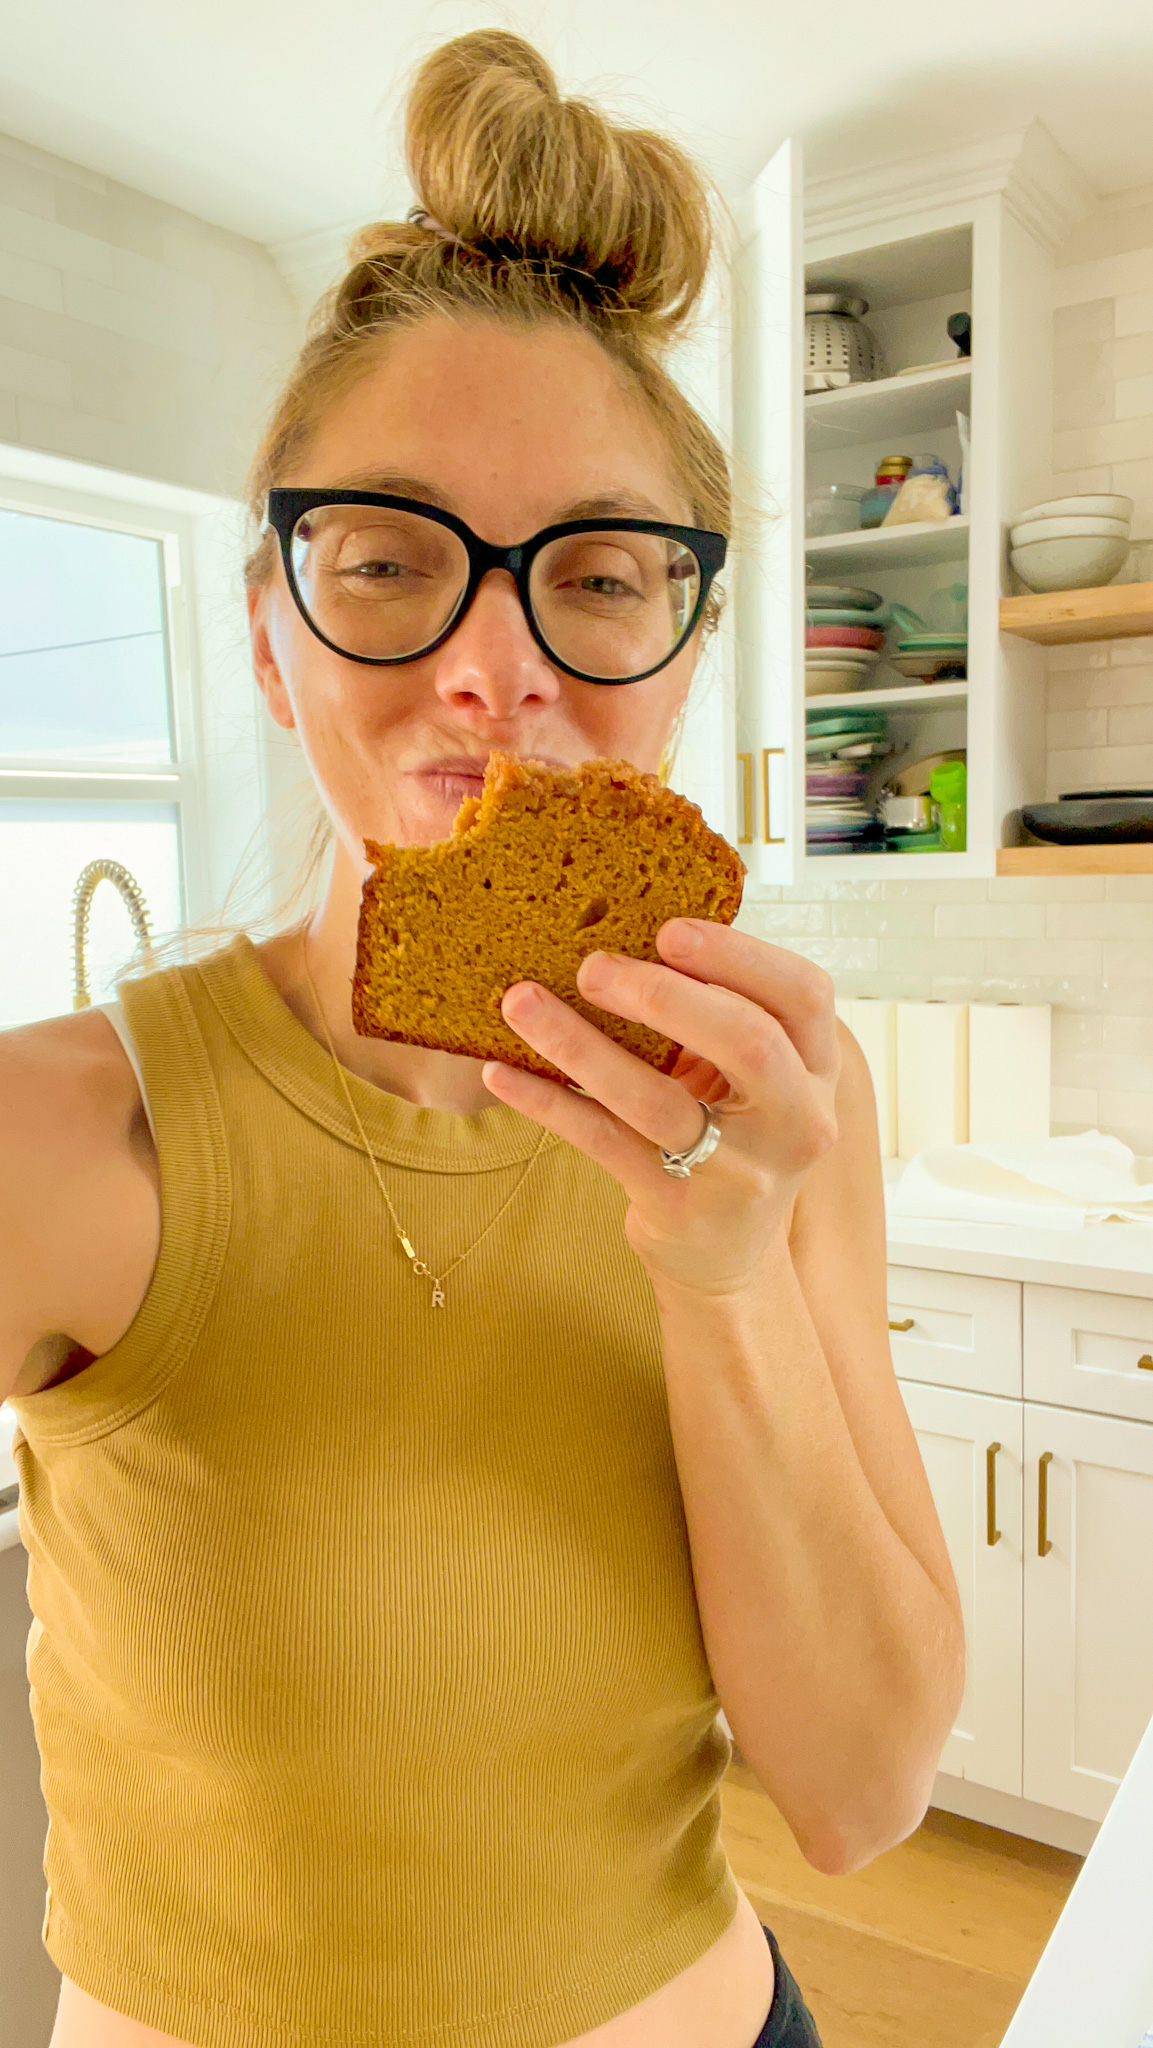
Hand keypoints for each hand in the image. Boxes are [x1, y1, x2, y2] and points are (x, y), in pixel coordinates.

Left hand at [481, 919, 841, 1297]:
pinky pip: (603, 1142)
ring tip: (521, 1003)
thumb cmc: (729, 1139)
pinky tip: (501, 1073)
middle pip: (746, 1041)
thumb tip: (625, 931)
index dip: (739, 955)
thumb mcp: (750, 1078)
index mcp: (817, 1070)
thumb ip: (718, 1014)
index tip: (668, 930)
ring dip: (581, 1044)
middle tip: (592, 966)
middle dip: (664, 995)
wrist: (725, 1258)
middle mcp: (794, 1122)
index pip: (805, 995)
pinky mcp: (678, 1208)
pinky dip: (548, 1103)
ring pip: (656, 1098)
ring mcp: (739, 1172)